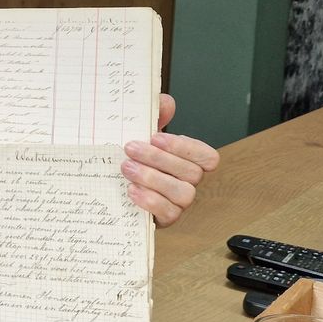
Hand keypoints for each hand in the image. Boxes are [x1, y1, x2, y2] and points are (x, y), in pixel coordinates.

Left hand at [121, 93, 219, 226]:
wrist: (115, 189)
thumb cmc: (136, 160)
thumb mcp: (142, 137)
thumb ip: (155, 118)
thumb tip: (166, 102)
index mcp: (189, 161)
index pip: (207, 156)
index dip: (184, 147)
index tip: (156, 137)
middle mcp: (189, 183)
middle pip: (191, 173)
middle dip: (159, 159)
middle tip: (130, 148)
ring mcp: (180, 203)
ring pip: (183, 193)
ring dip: (153, 179)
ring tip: (127, 168)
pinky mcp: (166, 219)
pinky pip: (168, 213)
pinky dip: (150, 201)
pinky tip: (131, 190)